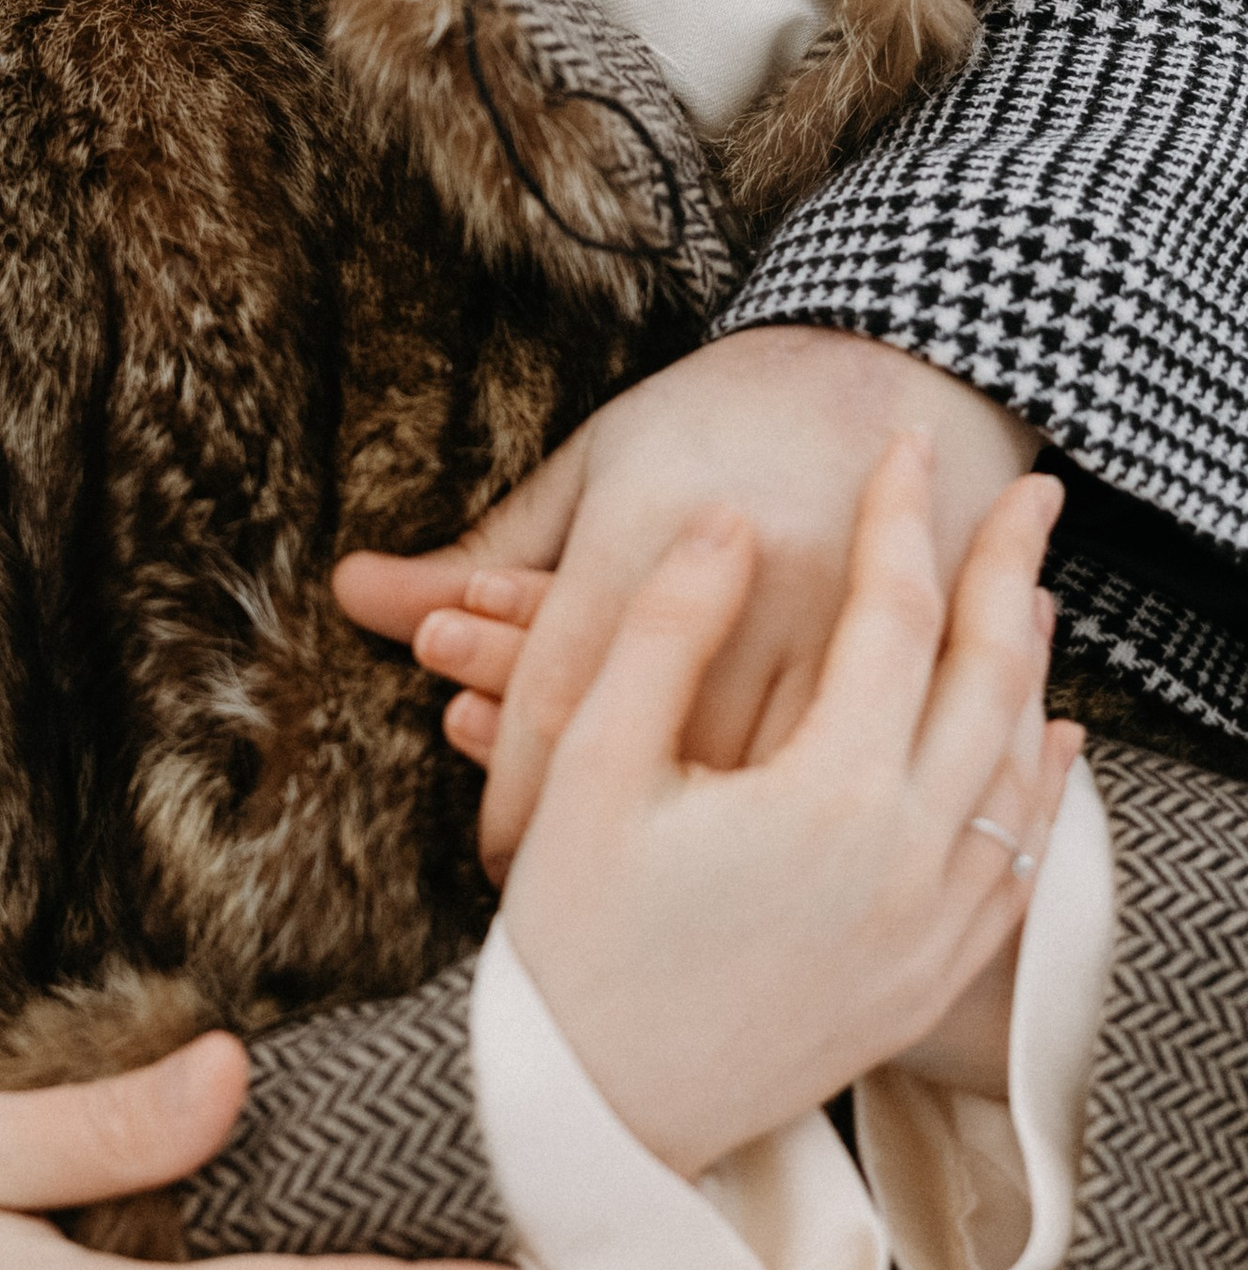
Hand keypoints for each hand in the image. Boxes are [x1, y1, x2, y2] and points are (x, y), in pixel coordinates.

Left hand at [335, 326, 1035, 874]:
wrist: (897, 360)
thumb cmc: (715, 416)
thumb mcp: (595, 468)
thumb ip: (478, 553)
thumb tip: (351, 594)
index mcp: (649, 523)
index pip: (564, 692)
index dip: (518, 795)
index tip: (495, 864)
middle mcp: (748, 575)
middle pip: (655, 747)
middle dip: (598, 836)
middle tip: (555, 909)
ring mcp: (843, 619)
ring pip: (757, 779)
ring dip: (694, 846)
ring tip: (640, 905)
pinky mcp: (918, 653)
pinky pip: (846, 767)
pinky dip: (789, 823)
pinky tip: (748, 866)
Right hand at [498, 439, 1080, 1180]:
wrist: (592, 1118)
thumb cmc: (568, 941)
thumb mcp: (591, 767)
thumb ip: (666, 631)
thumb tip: (731, 521)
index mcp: (826, 798)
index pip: (893, 617)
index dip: (900, 519)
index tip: (901, 445)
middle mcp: (907, 863)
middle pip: (992, 681)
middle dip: (1011, 575)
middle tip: (1027, 494)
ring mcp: (930, 932)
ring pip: (1021, 773)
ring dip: (1035, 673)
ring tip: (1035, 598)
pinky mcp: (927, 984)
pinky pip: (1019, 867)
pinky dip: (1042, 792)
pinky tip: (1045, 747)